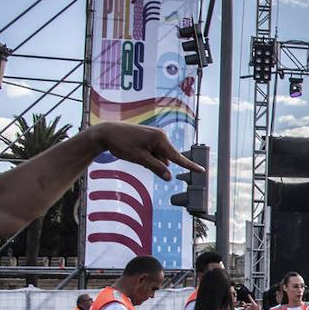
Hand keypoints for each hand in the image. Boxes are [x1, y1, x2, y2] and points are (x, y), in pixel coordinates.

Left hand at [86, 122, 203, 180]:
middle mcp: (161, 136)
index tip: (202, 170)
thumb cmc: (122, 144)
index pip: (177, 157)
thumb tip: (169, 177)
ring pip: (159, 157)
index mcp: (160, 139)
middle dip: (156, 163)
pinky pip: (154, 152)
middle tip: (138, 158)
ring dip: (150, 160)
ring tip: (133, 152)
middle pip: (166, 158)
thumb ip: (156, 168)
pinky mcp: (150, 138)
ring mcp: (155, 136)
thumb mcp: (139, 158)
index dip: (190, 165)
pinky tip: (135, 151)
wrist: (106, 133)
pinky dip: (147, 156)